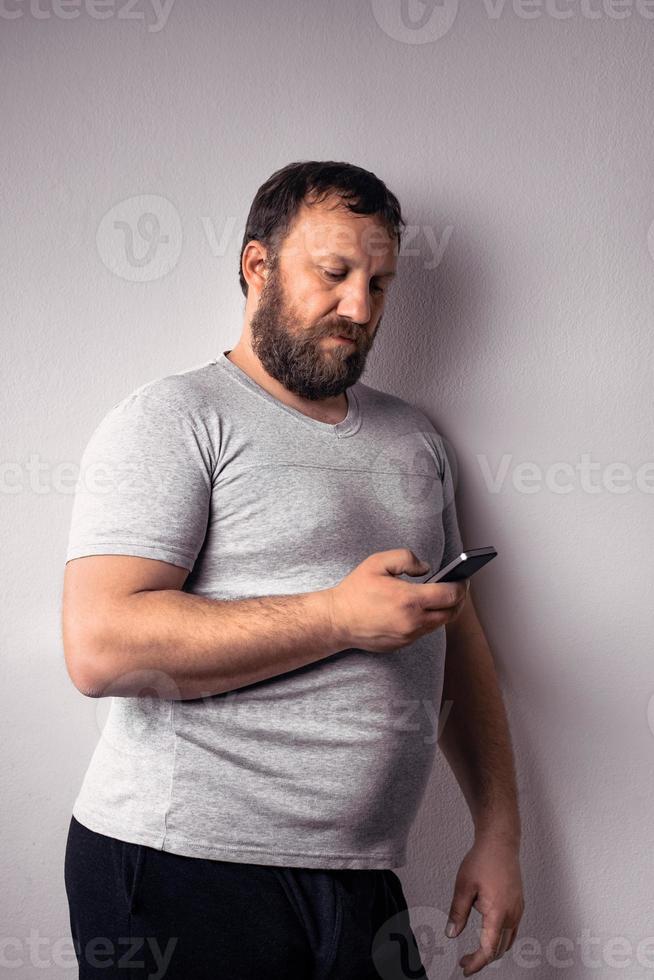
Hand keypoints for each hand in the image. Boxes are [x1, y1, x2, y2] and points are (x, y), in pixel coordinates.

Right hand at [326, 548, 468, 652]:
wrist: (337, 620)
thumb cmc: (355, 590)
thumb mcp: (378, 563)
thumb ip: (406, 558)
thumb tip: (427, 569)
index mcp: (410, 600)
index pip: (450, 595)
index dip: (461, 585)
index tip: (463, 578)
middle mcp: (413, 621)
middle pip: (451, 613)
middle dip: (459, 599)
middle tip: (458, 587)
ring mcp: (408, 635)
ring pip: (439, 624)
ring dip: (444, 610)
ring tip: (442, 596)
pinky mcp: (402, 644)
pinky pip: (424, 631)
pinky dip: (428, 619)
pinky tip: (422, 608)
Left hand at [445, 835, 524, 975]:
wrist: (500, 842)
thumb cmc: (483, 859)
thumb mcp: (463, 886)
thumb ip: (457, 912)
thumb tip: (451, 933)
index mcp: (498, 912)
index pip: (489, 949)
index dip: (477, 962)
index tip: (465, 968)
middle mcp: (512, 914)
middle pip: (500, 949)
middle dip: (483, 958)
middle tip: (465, 960)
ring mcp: (518, 909)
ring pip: (508, 941)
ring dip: (493, 950)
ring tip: (476, 951)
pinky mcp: (519, 904)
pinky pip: (513, 930)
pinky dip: (502, 939)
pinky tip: (491, 935)